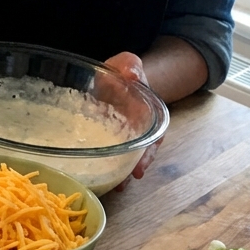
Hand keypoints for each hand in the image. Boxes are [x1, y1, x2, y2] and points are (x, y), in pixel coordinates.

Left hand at [103, 52, 164, 186]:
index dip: (147, 154)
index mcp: (147, 115)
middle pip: (140, 155)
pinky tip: (97, 176)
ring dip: (121, 172)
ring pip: (125, 158)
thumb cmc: (123, 70)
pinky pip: (107, 153)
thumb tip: (132, 75)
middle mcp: (138, 130)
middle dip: (133, 169)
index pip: (152, 138)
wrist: (114, 76)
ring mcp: (123, 136)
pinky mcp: (106, 138)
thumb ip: (131, 66)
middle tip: (125, 183)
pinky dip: (104, 165)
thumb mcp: (129, 63)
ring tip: (115, 186)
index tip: (140, 168)